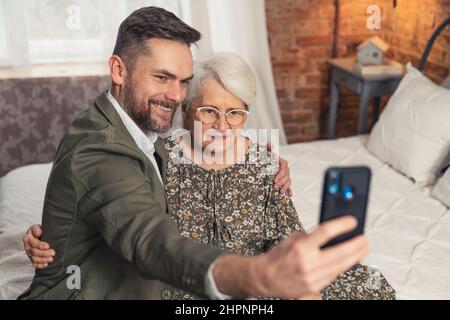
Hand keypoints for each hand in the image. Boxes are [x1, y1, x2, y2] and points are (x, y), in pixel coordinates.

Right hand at [23, 224, 54, 268]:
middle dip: (44, 253)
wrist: (42, 234)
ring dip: (43, 259)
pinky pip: (34, 264)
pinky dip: (40, 265)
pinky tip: (46, 264)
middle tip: (53, 252)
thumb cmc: (40, 230)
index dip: (40, 245)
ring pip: (34, 258)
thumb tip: (38, 232)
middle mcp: (27, 246)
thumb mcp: (37, 227)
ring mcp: (29, 253)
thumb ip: (36, 229)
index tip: (48, 246)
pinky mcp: (32, 258)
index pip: (33, 243)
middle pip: (34, 252)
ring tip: (51, 258)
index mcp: (28, 238)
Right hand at [213, 216, 367, 298]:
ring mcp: (312, 277)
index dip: (342, 225)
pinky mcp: (314, 287)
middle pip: (340, 252)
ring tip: (362, 249)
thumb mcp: (292, 239)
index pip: (326, 232)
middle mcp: (307, 263)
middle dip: (356, 245)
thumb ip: (310, 236)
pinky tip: (347, 261)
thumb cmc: (277, 257)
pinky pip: (333, 275)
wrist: (266, 277)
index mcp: (300, 247)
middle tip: (365, 238)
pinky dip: (341, 267)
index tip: (352, 221)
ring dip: (354, 257)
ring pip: (340, 266)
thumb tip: (329, 233)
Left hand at [268, 143, 291, 195]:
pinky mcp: (283, 180)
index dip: (281, 174)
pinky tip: (289, 195)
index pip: (284, 167)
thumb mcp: (265, 151)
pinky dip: (289, 190)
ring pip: (288, 181)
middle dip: (281, 182)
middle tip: (274, 186)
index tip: (274, 180)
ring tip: (280, 192)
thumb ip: (268, 148)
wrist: (263, 161)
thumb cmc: (265, 156)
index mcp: (282, 162)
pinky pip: (288, 185)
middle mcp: (285, 169)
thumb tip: (270, 145)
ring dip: (285, 187)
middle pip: (286, 176)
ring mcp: (285, 175)